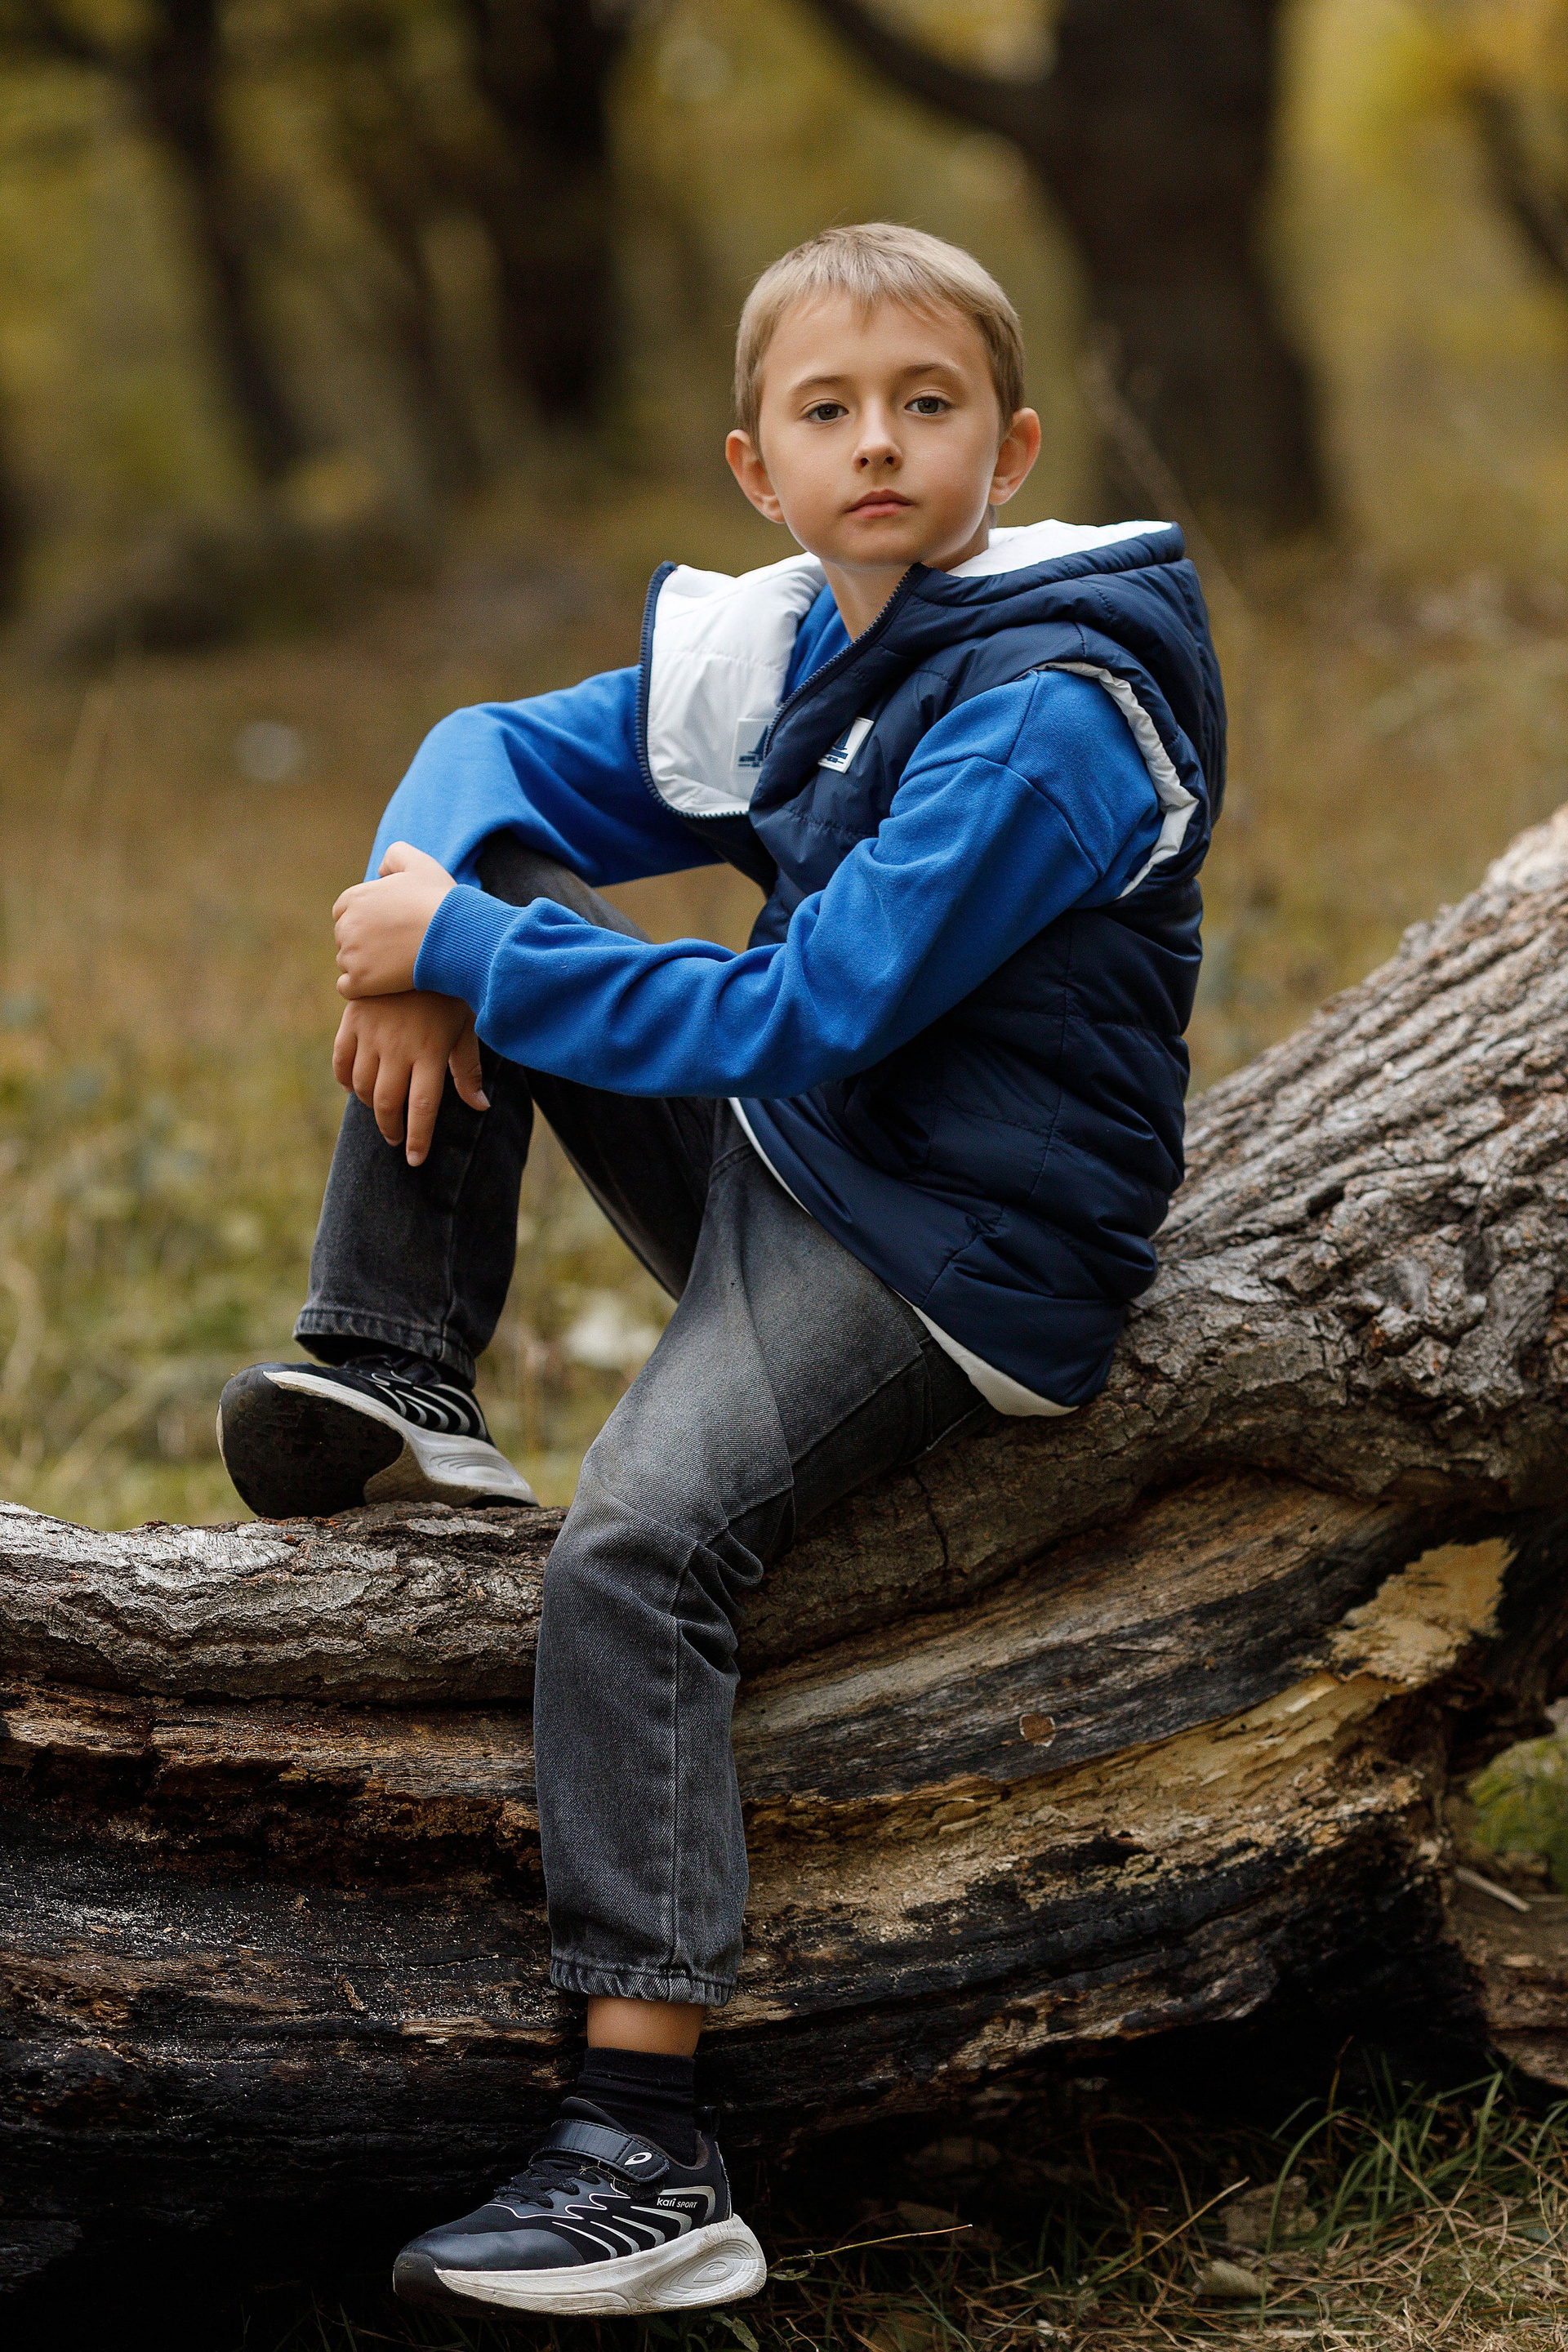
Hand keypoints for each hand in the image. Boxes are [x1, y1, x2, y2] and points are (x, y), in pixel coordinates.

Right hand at [331, 991, 488, 1166]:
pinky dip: (345, 1079)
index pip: (421, 1107)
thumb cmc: (451, 991)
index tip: (415, 1160)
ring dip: (370, 1106)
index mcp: (430, 1051)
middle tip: (396, 1139)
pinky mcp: (353, 1020)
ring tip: (382, 1111)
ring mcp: (372, 1033)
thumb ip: (468, 1069)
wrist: (420, 944)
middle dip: (391, 1129)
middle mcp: (398, 1047)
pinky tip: (355, 1087)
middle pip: (387, 1103)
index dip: (418, 1138)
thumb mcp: (466, 1027)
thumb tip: (480, 1107)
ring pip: (362, 1086)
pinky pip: (341, 1060)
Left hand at [334, 842, 455, 998]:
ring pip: (346, 964)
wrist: (455, 936)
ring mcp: (352, 954)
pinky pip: (347, 988)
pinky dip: (360, 988)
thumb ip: (395, 856)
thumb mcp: (420, 864)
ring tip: (394, 967)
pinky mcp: (360, 981)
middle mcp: (347, 925)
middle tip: (394, 949)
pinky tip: (382, 985)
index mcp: (355, 898)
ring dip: (364, 966)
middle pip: (345, 938)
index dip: (366, 921)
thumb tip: (379, 872)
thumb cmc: (440, 901)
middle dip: (363, 943)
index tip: (388, 928)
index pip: (344, 912)